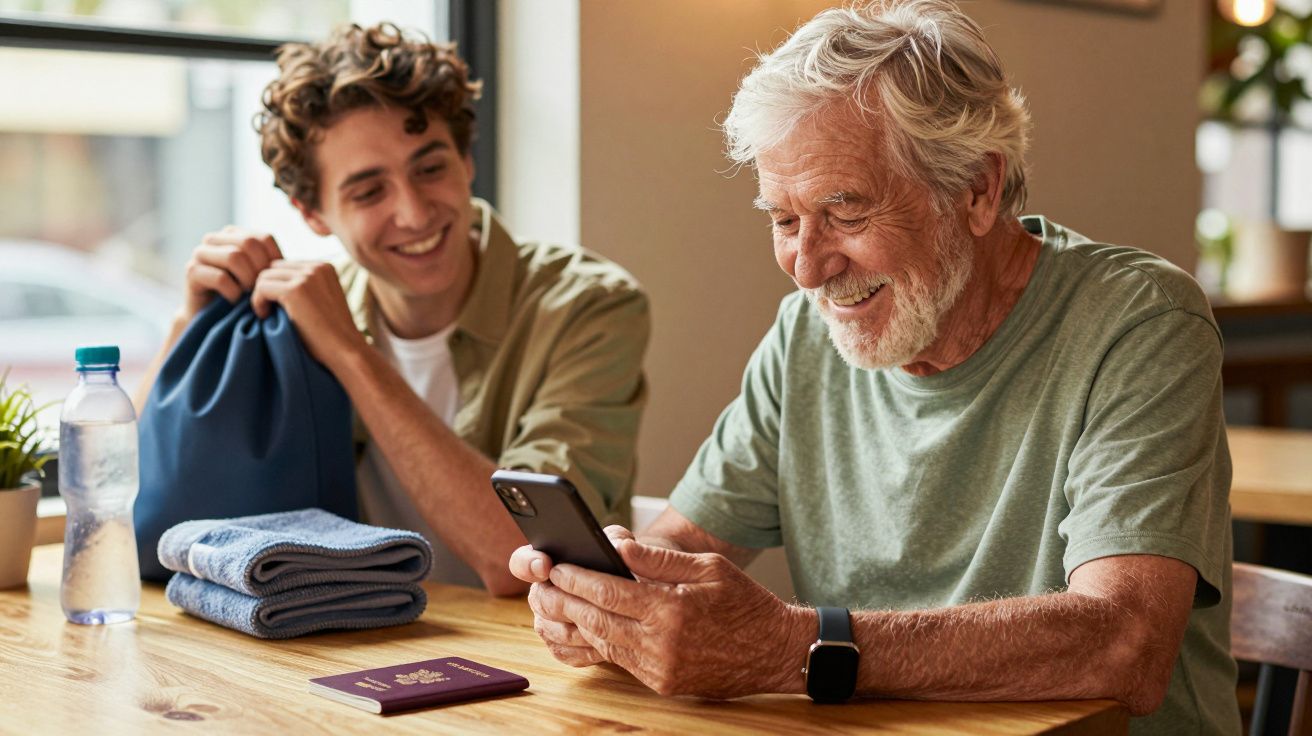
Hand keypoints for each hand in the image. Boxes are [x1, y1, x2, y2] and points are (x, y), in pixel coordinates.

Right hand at [181, 227, 282, 321]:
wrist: (214, 321)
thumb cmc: (244, 299)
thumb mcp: (263, 278)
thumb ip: (275, 264)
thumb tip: (302, 262)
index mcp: (235, 234)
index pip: (264, 238)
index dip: (275, 260)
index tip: (278, 282)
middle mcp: (215, 239)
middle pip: (248, 243)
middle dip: (261, 270)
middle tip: (263, 291)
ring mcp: (200, 253)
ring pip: (234, 257)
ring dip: (248, 281)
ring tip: (250, 297)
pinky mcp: (191, 271)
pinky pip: (220, 277)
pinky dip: (234, 293)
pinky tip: (235, 302)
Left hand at [251, 260, 364, 368]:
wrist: (345, 350)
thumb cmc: (330, 333)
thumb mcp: (321, 300)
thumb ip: (303, 286)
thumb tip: (268, 281)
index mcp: (324, 267)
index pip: (285, 266)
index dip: (277, 286)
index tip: (279, 307)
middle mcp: (317, 267)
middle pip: (273, 268)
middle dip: (268, 289)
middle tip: (270, 312)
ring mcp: (307, 277)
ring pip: (264, 276)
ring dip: (261, 296)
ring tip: (269, 315)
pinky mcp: (294, 290)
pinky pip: (261, 288)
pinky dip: (258, 303)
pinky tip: (266, 317)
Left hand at [526, 534, 810, 697]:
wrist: (776, 651)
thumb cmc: (745, 602)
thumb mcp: (708, 567)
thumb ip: (659, 558)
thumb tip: (617, 546)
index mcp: (672, 609)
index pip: (609, 592)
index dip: (577, 578)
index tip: (556, 564)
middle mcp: (662, 644)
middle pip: (596, 620)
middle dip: (564, 601)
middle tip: (540, 584)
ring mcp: (661, 668)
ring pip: (603, 643)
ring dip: (575, 623)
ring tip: (554, 603)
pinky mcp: (663, 683)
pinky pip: (621, 660)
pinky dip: (600, 641)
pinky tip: (587, 625)